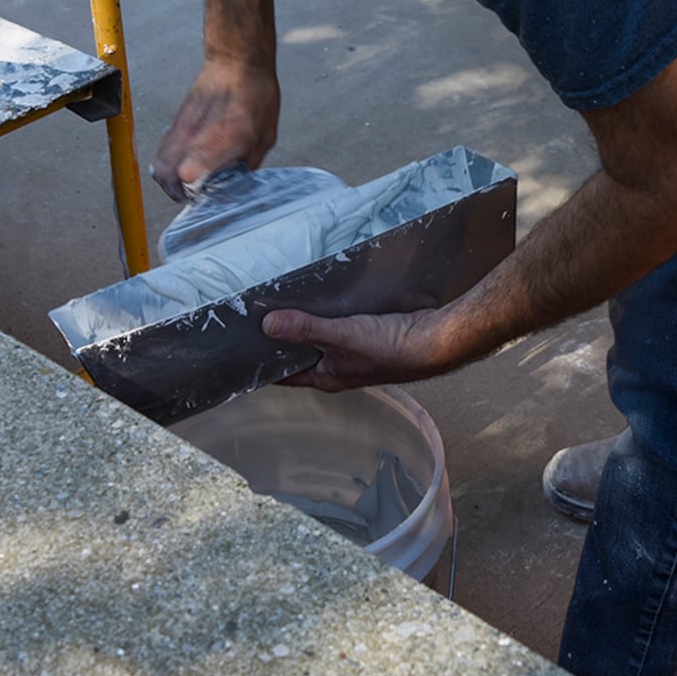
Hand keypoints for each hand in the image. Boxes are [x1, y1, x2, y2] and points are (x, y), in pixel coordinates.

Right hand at [151, 59, 279, 199]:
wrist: (237, 62)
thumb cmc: (255, 94)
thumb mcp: (264, 137)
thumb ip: (247, 164)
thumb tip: (236, 184)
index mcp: (220, 141)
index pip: (187, 175)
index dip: (195, 192)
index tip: (208, 196)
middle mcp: (194, 135)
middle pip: (165, 175)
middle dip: (176, 191)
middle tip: (193, 194)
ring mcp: (181, 128)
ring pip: (159, 163)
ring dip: (169, 177)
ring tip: (187, 181)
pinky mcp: (177, 121)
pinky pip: (164, 149)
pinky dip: (169, 161)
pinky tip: (186, 160)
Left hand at [264, 308, 453, 391]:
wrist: (433, 341)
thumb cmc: (392, 349)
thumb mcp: (341, 336)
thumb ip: (306, 330)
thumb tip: (269, 326)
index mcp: (327, 376)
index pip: (286, 374)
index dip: (264, 363)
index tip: (243, 350)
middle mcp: (338, 368)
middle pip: (302, 354)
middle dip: (285, 338)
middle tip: (262, 317)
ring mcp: (354, 353)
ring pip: (322, 339)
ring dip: (309, 324)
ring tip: (288, 303)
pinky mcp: (368, 335)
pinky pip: (340, 326)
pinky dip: (330, 314)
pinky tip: (327, 298)